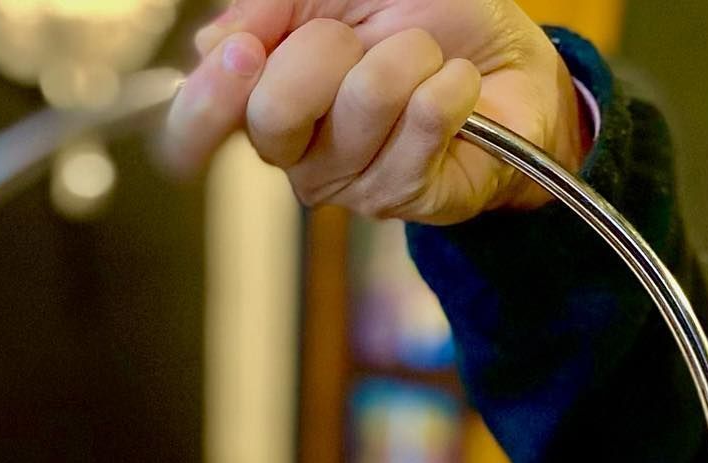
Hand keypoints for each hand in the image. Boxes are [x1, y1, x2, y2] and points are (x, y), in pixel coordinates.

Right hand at [161, 0, 588, 223]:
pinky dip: (450, 84)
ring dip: (407, 57)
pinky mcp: (410, 198)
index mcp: (265, 102)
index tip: (242, 52)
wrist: (510, 62)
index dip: (208, 99)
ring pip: (360, 104)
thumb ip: (271, 6)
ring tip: (424, 59)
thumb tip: (212, 43)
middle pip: (274, 113)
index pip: (197, 128)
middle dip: (327, 49)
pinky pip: (422, 120)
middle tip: (364, 37)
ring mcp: (352, 185)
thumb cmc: (422, 19)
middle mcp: (299, 154)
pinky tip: (455, 88)